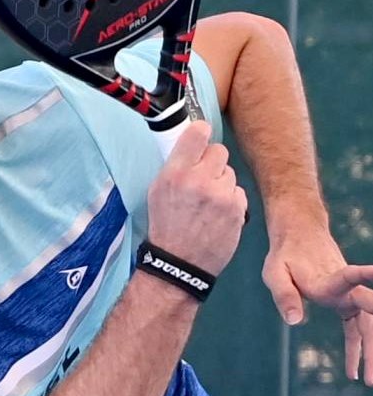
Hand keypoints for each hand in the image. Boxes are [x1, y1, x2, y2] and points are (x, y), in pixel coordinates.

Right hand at [145, 121, 247, 276]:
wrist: (179, 262)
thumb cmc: (165, 226)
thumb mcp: (157, 191)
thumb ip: (175, 167)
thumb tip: (190, 144)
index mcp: (175, 173)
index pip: (197, 133)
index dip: (200, 133)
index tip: (200, 137)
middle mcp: (199, 180)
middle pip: (219, 151)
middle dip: (212, 162)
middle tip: (203, 177)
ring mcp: (221, 194)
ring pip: (230, 173)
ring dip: (222, 182)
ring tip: (209, 202)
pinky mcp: (237, 208)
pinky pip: (238, 191)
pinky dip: (231, 200)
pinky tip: (218, 213)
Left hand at [262, 228, 372, 384]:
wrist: (300, 235)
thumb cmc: (285, 255)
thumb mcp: (274, 273)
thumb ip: (284, 295)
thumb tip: (295, 322)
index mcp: (328, 279)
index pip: (351, 278)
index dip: (366, 275)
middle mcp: (345, 288)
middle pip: (368, 317)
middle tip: (372, 376)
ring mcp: (349, 295)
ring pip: (367, 326)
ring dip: (369, 353)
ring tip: (368, 380)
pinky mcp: (346, 301)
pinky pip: (356, 328)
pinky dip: (357, 347)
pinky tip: (352, 371)